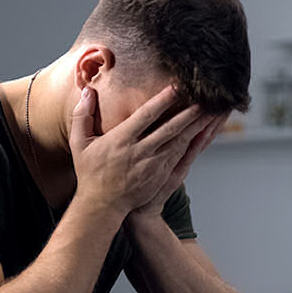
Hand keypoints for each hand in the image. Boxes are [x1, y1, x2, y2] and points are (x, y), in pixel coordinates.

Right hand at [69, 85, 213, 218]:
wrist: (102, 205)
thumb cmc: (90, 172)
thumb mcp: (80, 143)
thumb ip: (82, 115)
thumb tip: (87, 91)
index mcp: (121, 141)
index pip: (146, 116)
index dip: (162, 101)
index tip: (176, 87)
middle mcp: (140, 152)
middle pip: (170, 129)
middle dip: (189, 113)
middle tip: (205, 98)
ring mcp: (153, 166)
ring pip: (179, 142)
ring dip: (196, 127)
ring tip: (211, 112)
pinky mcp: (160, 176)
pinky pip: (180, 155)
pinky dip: (193, 143)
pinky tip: (203, 132)